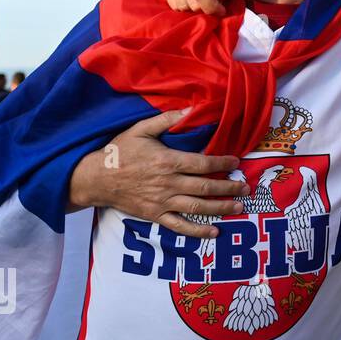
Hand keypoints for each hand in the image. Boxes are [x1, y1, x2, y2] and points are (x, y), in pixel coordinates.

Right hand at [68, 109, 248, 237]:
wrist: (94, 178)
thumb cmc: (119, 152)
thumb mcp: (140, 129)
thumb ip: (167, 119)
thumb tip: (192, 108)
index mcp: (167, 162)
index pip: (203, 164)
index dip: (223, 164)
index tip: (236, 162)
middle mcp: (168, 184)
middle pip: (206, 188)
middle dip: (229, 188)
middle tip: (246, 187)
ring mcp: (162, 202)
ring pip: (197, 207)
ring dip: (221, 208)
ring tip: (238, 207)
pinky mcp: (155, 216)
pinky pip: (179, 226)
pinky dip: (198, 231)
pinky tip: (214, 231)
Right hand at [164, 0, 252, 14]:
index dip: (212, 7)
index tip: (223, 9)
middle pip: (192, 3)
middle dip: (206, 9)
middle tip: (216, 5)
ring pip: (182, 6)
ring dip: (195, 9)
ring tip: (206, 1)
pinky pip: (174, 4)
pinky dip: (185, 6)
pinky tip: (195, 0)